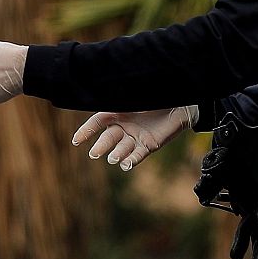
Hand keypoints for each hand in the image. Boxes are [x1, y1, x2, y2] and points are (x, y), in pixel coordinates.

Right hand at [72, 107, 194, 169]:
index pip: (97, 122)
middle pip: (108, 138)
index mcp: (117, 112)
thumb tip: (100, 94)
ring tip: (113, 158)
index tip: (76, 141)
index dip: (86, 131)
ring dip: (116, 154)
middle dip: (101, 146)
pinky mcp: (148, 145)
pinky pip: (137, 155)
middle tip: (94, 154)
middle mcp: (124, 126)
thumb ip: (120, 100)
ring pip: (121, 148)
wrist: (181, 104)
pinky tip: (126, 164)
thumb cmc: (156, 96)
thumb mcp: (135, 96)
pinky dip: (131, 160)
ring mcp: (136, 137)